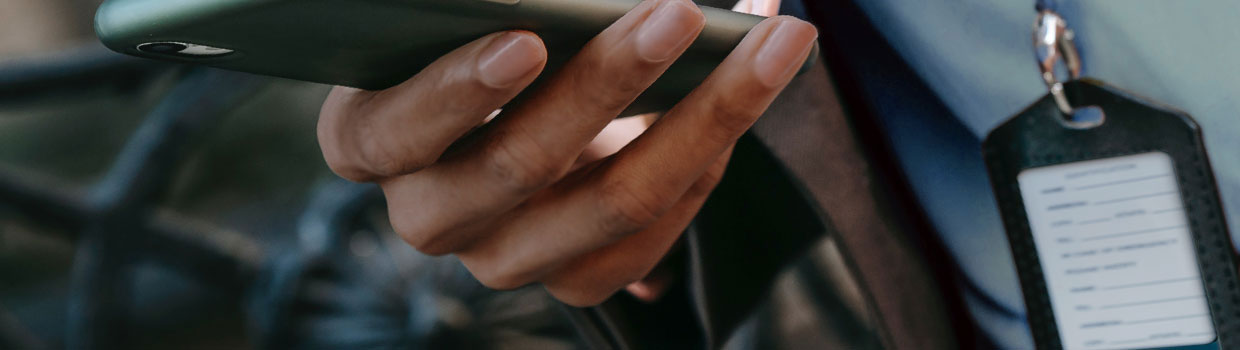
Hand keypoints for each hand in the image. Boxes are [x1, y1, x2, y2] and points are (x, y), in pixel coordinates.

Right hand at [314, 0, 813, 305]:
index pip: (395, 128)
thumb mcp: (487, 17)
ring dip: (705, 116)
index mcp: (371, 139)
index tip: (526, 38)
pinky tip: (756, 82)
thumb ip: (512, 4)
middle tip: (679, 13)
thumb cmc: (483, 37)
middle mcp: (430, 215)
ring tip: (768, 42)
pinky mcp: (578, 282)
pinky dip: (715, 151)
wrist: (521, 110)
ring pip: (615, 203)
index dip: (458, 90)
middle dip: (609, 81)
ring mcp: (506, 260)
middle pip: (523, 164)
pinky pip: (659, 229)